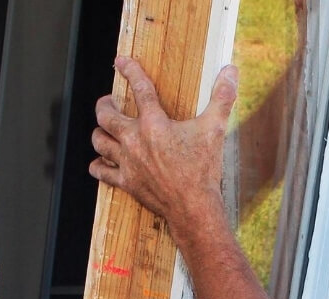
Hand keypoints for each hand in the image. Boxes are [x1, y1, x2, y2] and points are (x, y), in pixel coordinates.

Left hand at [89, 57, 237, 236]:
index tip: (122, 61)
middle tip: (109, 101)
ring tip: (104, 128)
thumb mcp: (215, 129)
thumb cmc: (204, 169)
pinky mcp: (126, 182)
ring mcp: (127, 162)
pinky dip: (98, 165)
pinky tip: (101, 161)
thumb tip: (231, 71)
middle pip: (106, 116)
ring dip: (99, 132)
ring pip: (99, 141)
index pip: (140, 89)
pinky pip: (101, 172)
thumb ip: (222, 98)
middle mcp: (134, 141)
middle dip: (104, 105)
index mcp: (154, 124)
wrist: (194, 207)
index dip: (130, 71)